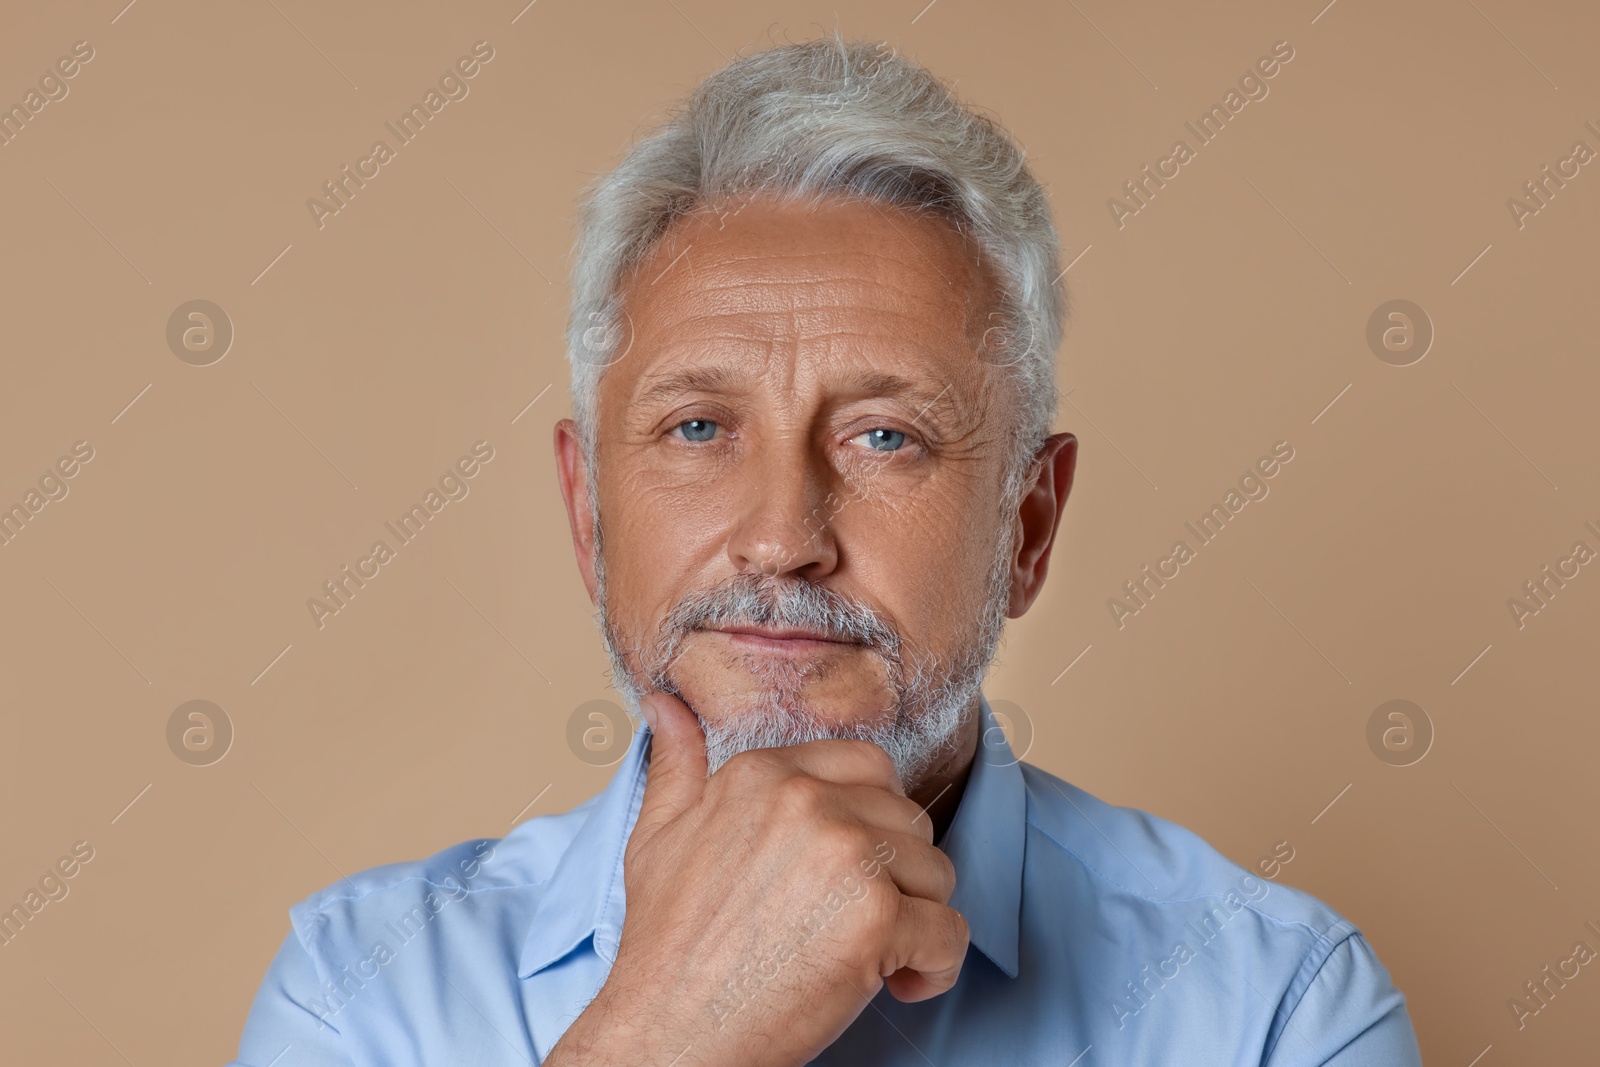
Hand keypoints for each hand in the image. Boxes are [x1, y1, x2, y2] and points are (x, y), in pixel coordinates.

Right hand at [544, 690, 968, 1066]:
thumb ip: (678, 764)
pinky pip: (951, 932)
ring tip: (871, 957)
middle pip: (909, 818)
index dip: (872, 824)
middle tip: (855, 921)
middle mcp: (808, 802)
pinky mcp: (877, 919)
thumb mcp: (658, 838)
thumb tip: (666, 702)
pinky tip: (896, 987)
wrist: (669, 1036)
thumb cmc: (667, 947)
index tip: (846, 874)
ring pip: (936, 872)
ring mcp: (846, 856)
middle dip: (897, 874)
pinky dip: (936, 967)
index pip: (869, 766)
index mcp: (763, 774)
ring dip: (916, 920)